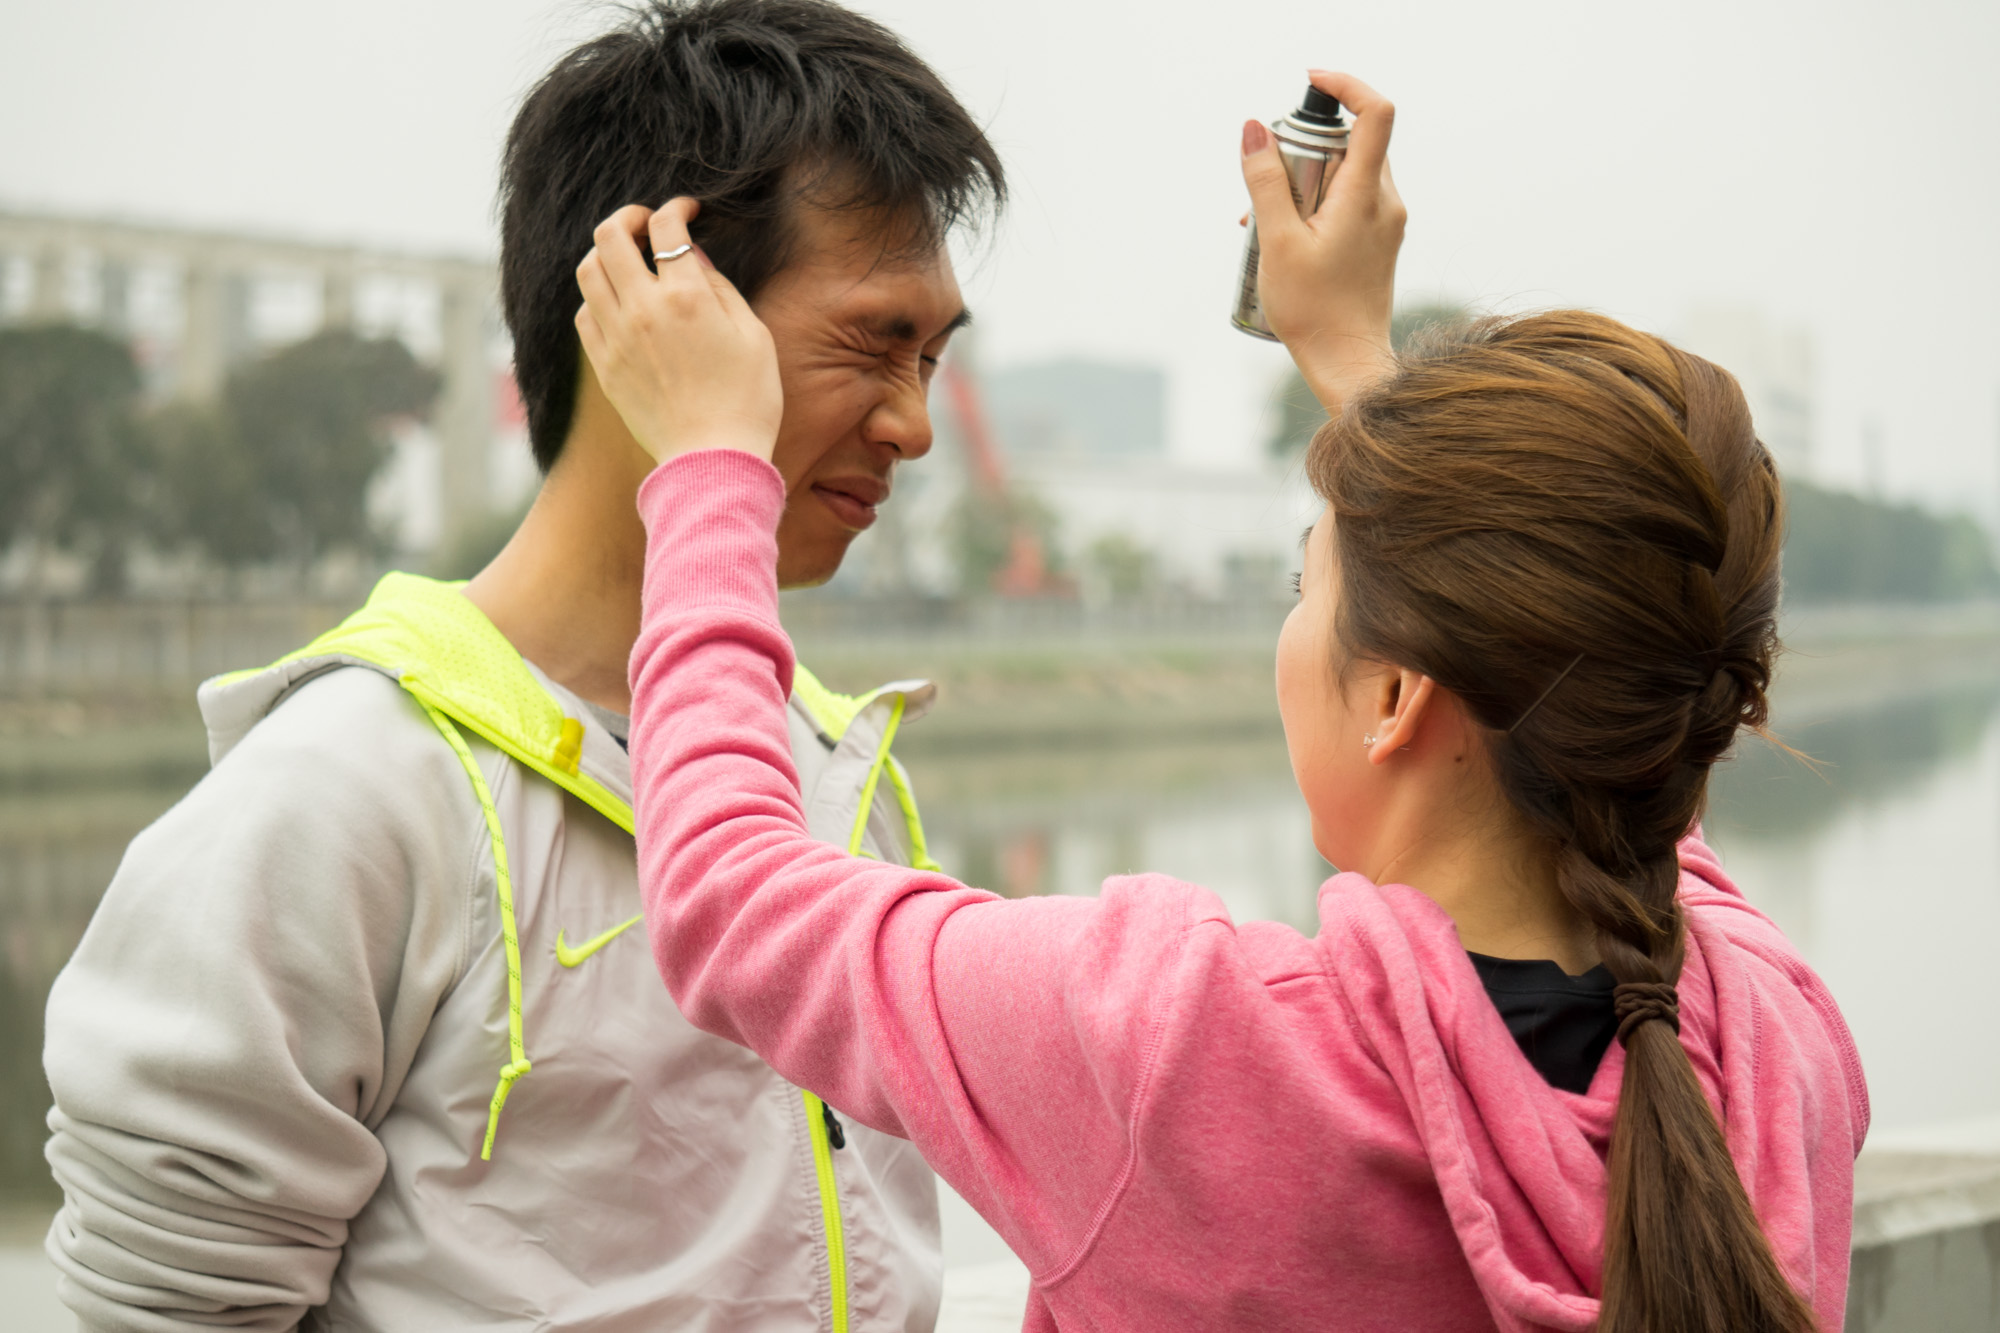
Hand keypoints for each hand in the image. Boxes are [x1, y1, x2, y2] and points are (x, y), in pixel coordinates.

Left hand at [574, 198, 782, 463]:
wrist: (713, 461)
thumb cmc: (748, 401)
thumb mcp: (753, 335)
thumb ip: (720, 288)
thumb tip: (692, 258)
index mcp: (686, 298)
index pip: (665, 227)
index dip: (676, 208)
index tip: (686, 211)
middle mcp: (642, 310)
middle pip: (609, 236)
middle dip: (628, 218)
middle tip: (646, 225)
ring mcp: (616, 338)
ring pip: (588, 271)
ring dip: (606, 255)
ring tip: (628, 262)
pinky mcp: (604, 366)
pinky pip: (584, 314)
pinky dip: (598, 298)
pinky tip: (620, 305)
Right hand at [1241, 71, 1404, 414]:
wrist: (1347, 364)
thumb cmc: (1313, 311)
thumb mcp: (1276, 241)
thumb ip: (1264, 181)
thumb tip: (1253, 129)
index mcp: (1366, 195)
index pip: (1376, 113)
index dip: (1346, 86)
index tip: (1311, 83)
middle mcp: (1386, 202)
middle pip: (1351, 144)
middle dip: (1304, 152)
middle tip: (1268, 192)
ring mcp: (1387, 222)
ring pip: (1347, 174)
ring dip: (1305, 183)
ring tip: (1269, 227)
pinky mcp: (1380, 241)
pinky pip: (1350, 201)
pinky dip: (1317, 205)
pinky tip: (1288, 241)